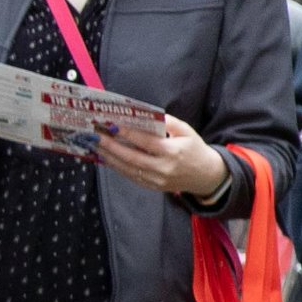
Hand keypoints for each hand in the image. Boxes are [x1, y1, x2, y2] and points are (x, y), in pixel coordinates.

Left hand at [89, 112, 228, 202]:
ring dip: (109, 157)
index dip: (127, 134)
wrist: (206, 175)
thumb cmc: (195, 149)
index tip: (111, 125)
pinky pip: (130, 176)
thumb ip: (169, 122)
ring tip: (94, 145)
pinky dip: (116, 167)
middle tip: (94, 136)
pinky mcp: (151, 186)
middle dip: (110, 146)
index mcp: (173, 152)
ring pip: (127, 168)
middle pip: (131, 157)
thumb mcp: (187, 131)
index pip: (145, 142)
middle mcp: (163, 167)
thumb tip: (148, 114)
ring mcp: (156, 180)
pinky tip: (106, 157)